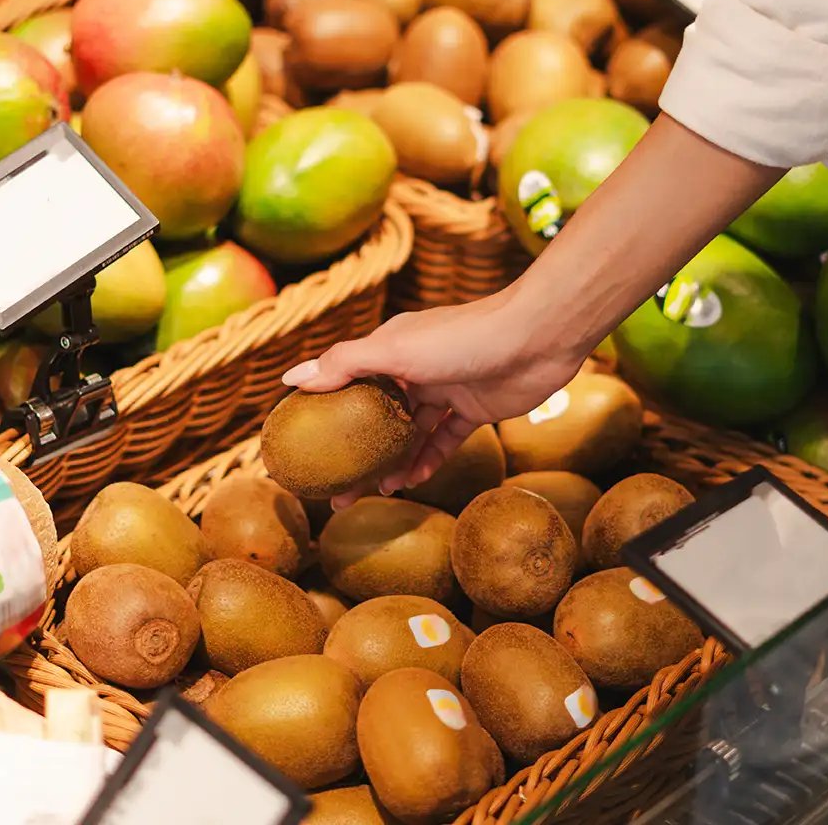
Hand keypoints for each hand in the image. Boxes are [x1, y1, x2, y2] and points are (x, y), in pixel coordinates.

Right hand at [281, 292, 587, 507]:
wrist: (536, 338)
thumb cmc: (463, 337)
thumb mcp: (395, 349)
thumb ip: (344, 364)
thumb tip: (291, 378)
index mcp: (390, 347)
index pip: (346, 380)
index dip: (324, 411)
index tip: (303, 444)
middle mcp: (414, 366)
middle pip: (377, 414)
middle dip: (357, 450)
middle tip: (338, 488)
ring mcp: (445, 388)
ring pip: (410, 431)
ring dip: (393, 460)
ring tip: (376, 491)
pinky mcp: (475, 409)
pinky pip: (445, 439)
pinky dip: (430, 458)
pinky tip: (414, 480)